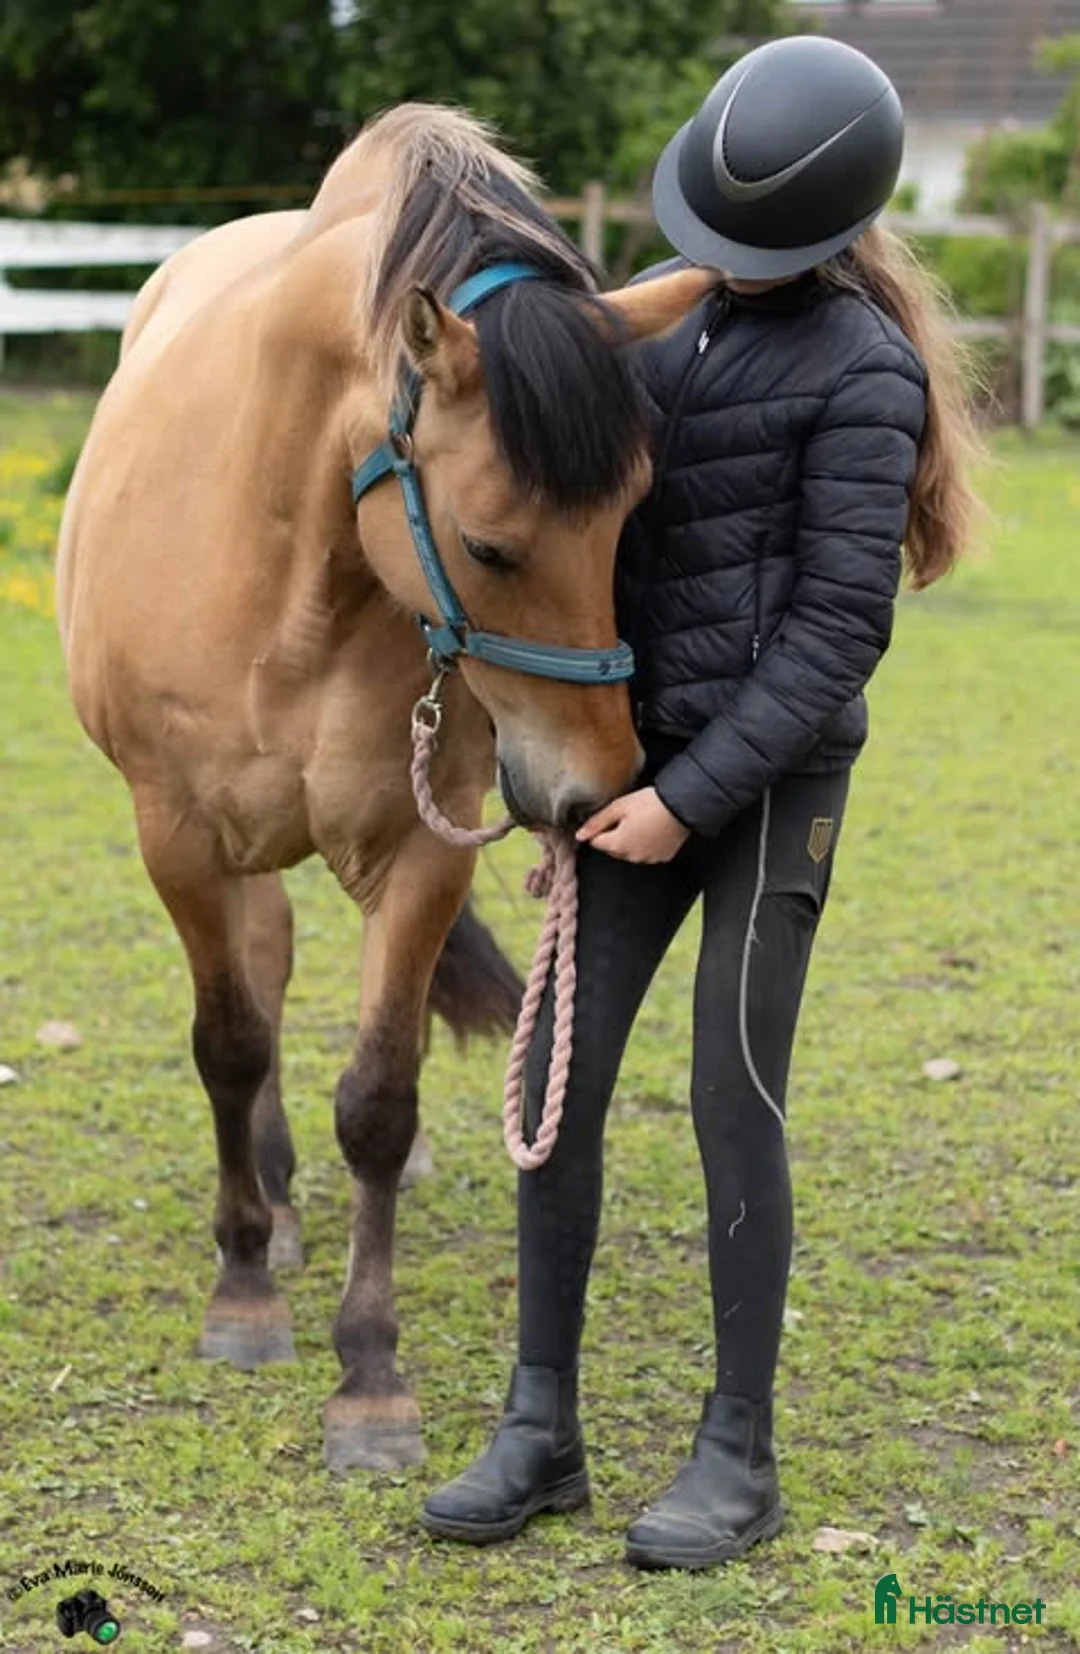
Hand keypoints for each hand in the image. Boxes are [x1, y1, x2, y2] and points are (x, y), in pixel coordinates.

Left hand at [575, 786, 689, 862]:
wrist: (682, 805)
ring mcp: (648, 859)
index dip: (600, 828)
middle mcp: (631, 857)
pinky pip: (647, 853)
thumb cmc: (649, 803)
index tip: (611, 816)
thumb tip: (579, 835)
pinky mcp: (662, 857)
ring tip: (642, 821)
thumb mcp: (619, 807)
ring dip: (631, 840)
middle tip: (628, 816)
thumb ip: (596, 822)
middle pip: (612, 848)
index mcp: (618, 845)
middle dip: (615, 834)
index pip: (596, 842)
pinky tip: (653, 829)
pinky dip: (647, 844)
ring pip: (630, 852)